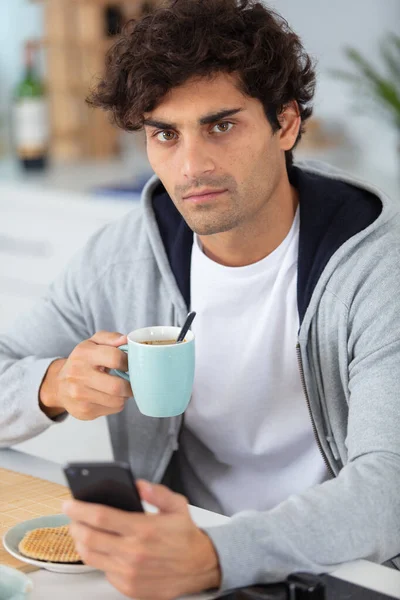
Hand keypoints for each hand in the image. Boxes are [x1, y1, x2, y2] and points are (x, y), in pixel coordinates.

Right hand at [39, 331, 132, 419]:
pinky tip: (109, 396)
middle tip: (132, 381)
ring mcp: (79, 395)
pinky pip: (113, 409)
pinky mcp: (84, 411)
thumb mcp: (93, 343)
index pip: (115, 358)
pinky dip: (117, 403)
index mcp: (83, 354)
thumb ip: (111, 338)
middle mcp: (78, 375)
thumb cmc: (82, 361)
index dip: (128, 362)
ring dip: (124, 395)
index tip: (130, 364)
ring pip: (118, 400)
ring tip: (120, 388)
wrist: (59, 385)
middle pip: (117, 386)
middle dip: (130, 385)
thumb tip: (126, 339)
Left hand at [64, 481, 220, 599]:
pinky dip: (97, 557)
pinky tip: (101, 547)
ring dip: (80, 541)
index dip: (80, 509)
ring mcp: (129, 573)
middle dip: (74, 524)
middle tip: (72, 516)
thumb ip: (157, 492)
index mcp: (143, 529)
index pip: (101, 517)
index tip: (70, 503)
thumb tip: (138, 485)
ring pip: (91, 556)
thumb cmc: (185, 536)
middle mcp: (133, 553)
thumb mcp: (177, 505)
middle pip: (89, 537)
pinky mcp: (128, 587)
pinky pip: (103, 570)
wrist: (199, 567)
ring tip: (80, 530)